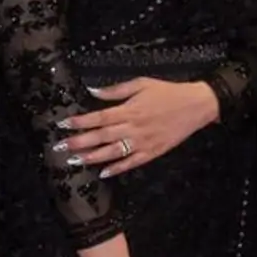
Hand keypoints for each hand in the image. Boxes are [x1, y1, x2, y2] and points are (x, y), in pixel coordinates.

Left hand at [56, 77, 220, 178]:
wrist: (196, 105)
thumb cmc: (167, 92)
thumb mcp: (141, 83)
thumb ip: (115, 90)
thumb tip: (92, 91)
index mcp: (128, 109)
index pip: (98, 117)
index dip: (79, 122)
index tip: (62, 125)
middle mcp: (133, 127)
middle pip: (100, 137)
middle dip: (78, 142)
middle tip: (60, 148)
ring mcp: (142, 142)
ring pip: (112, 152)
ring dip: (92, 157)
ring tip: (75, 161)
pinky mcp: (152, 153)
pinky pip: (131, 163)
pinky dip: (117, 168)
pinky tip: (103, 173)